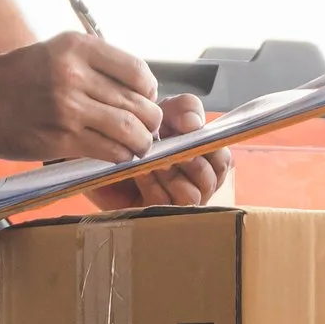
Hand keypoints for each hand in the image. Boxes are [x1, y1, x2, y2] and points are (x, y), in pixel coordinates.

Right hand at [0, 31, 162, 162]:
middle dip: (148, 122)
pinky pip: (109, 151)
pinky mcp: (61, 139)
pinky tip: (114, 154)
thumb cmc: (17, 76)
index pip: (139, 72)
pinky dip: (120, 156)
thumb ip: (96, 68)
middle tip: (142, 129)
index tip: (142, 101)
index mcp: (78, 47)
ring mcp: (68, 108)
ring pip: (130, 131)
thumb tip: (141, 94)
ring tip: (134, 145)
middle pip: (139, 105)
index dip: (149, 92)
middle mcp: (75, 75)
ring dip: (139, 143)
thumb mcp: (57, 53)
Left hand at [90, 93, 233, 209]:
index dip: (211, 149)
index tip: (188, 133)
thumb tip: (195, 123)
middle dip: (190, 161)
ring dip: (171, 175)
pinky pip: (167, 205)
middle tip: (169, 149)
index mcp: (206, 159)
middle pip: (211, 179)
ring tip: (152, 162)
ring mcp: (179, 202)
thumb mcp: (165, 111)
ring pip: (193, 195)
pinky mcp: (157, 215)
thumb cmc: (139, 132)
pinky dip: (154, 187)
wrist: (100, 150)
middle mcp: (197, 183)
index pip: (224, 160)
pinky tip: (141, 174)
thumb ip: (185, 108)